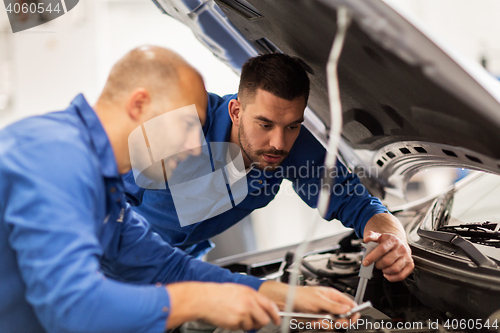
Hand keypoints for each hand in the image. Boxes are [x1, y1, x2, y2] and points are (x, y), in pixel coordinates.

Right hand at [166, 282, 280, 329]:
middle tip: (255, 322)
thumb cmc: (218, 294)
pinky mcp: (235, 322)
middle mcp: (248, 303)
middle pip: (264, 318)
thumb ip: (250, 297)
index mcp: (250, 293)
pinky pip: (241, 327)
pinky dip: (236, 325)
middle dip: (261, 322)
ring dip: (246, 324)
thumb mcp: (238, 290)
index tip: (277, 319)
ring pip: (253, 325)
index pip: (269, 305)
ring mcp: (243, 313)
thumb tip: (261, 305)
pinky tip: (230, 318)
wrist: (203, 299)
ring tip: (236, 316)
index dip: (275, 314)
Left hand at [259, 281, 358, 323]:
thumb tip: (347, 308)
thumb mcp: (318, 300)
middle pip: (343, 316)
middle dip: (340, 320)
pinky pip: (324, 326)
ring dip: (327, 323)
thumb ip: (333, 305)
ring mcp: (324, 313)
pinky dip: (319, 325)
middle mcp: (329, 304)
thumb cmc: (299, 295)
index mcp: (332, 295)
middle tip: (336, 321)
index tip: (354, 316)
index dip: (353, 310)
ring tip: (319, 319)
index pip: (348, 303)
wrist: (286, 302)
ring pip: (334, 323)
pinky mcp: (317, 320)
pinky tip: (313, 320)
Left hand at [363, 230, 413, 281]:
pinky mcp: (410, 265)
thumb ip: (371, 236)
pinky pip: (401, 275)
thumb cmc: (387, 241)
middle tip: (376, 264)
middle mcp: (401, 248)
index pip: (382, 249)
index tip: (365, 262)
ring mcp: (407, 257)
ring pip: (394, 269)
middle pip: (387, 261)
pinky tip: (387, 274)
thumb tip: (367, 239)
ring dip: (385, 271)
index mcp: (393, 240)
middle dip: (378, 265)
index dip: (372, 257)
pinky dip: (392, 277)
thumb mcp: (378, 236)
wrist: (399, 242)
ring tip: (382, 268)